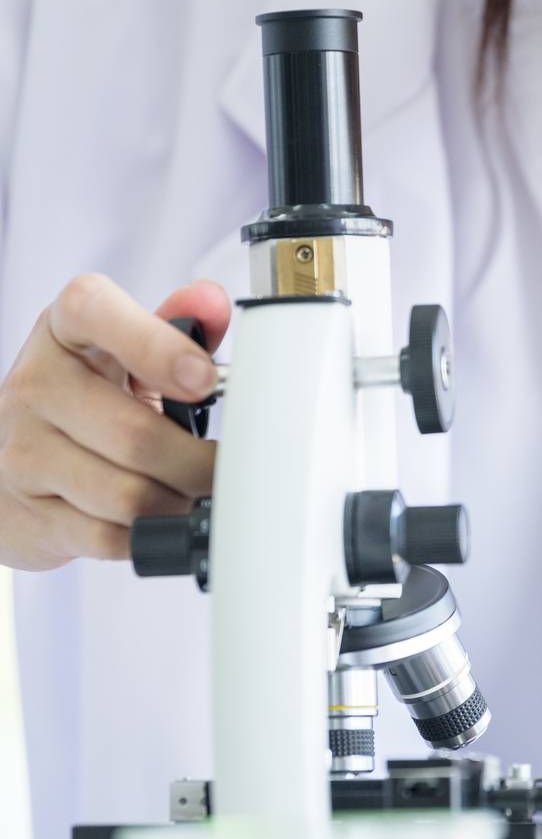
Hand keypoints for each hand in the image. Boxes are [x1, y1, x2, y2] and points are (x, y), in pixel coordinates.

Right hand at [0, 274, 228, 570]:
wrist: (15, 458)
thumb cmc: (91, 394)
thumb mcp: (127, 349)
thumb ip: (177, 324)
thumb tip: (211, 302)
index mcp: (63, 329)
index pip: (92, 310)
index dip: (156, 345)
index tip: (206, 380)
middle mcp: (33, 384)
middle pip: (134, 433)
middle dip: (198, 462)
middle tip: (225, 468)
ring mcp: (20, 450)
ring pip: (125, 494)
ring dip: (178, 502)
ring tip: (195, 493)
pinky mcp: (22, 511)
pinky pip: (106, 536)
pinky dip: (148, 534)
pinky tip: (160, 518)